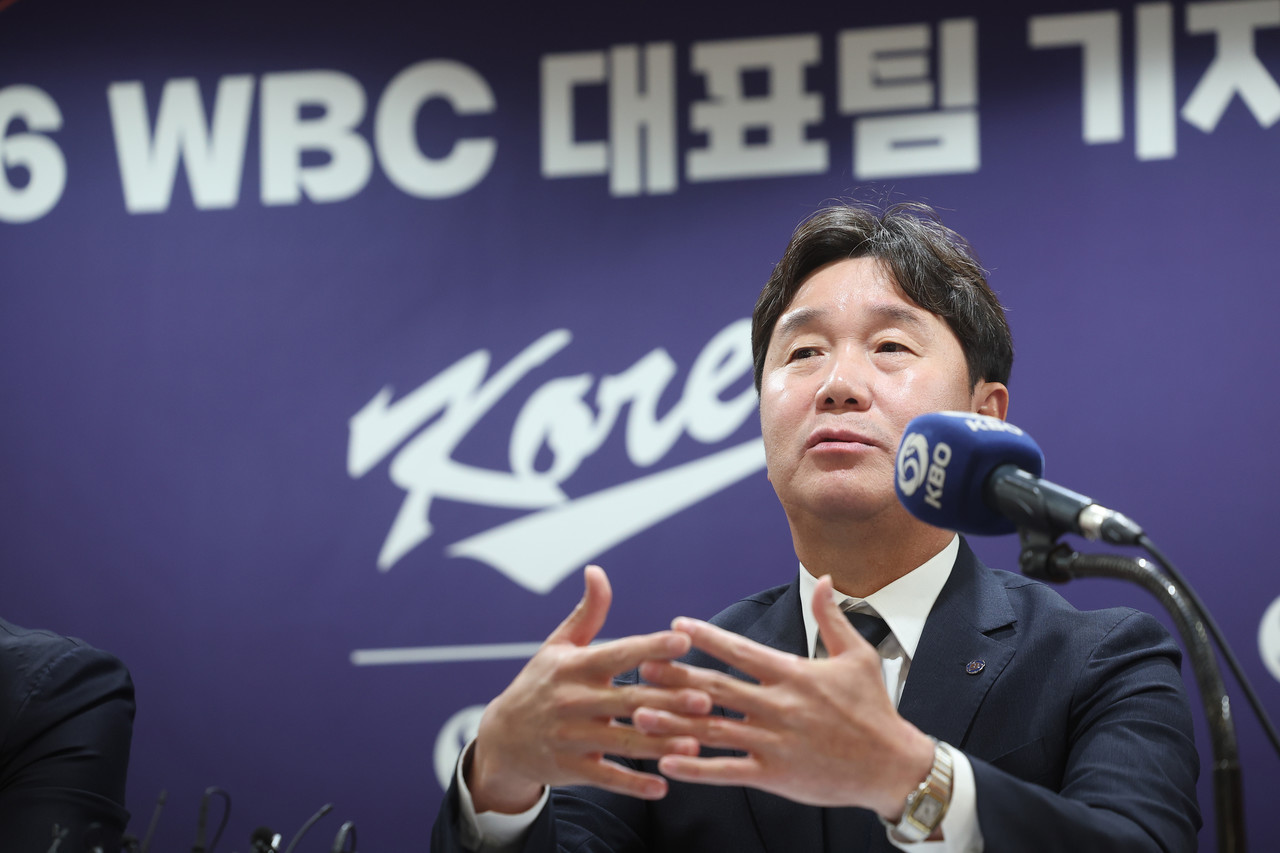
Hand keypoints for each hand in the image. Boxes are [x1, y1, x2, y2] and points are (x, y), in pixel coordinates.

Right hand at [467, 565, 712, 813]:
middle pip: (628, 700)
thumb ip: (587, 612)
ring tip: (695, 744)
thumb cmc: (539, 685)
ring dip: (660, 744)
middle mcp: (573, 700)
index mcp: (575, 666)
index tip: (682, 641)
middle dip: (667, 701)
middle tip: (705, 699)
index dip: (650, 647)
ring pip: (623, 742)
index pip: (618, 653)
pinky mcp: (570, 768)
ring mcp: (570, 737)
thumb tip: (597, 571)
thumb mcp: (558, 646)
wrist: (501, 739)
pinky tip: (663, 786)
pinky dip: (633, 784)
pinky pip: (606, 778)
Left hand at [632, 575, 934, 817]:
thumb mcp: (858, 656)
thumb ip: (831, 617)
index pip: (741, 650)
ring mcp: (775, 742)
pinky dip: (696, 767)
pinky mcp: (775, 775)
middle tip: (642, 666)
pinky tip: (667, 761)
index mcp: (795, 674)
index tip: (676, 625)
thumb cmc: (875, 710)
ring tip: (639, 712)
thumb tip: (822, 579)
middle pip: (717, 688)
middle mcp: (780, 706)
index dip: (706, 637)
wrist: (893, 766)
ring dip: (674, 721)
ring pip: (715, 729)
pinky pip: (728, 771)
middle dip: (676, 676)